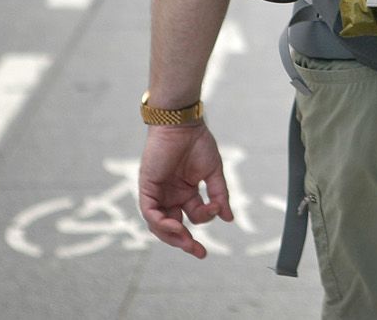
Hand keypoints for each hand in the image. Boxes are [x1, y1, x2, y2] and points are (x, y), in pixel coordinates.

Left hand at [138, 123, 234, 257]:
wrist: (182, 124)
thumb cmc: (197, 143)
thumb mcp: (213, 172)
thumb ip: (219, 194)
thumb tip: (229, 218)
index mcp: (185, 193)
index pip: (194, 216)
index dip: (206, 219)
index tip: (218, 212)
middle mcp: (170, 196)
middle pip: (174, 227)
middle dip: (186, 241)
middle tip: (200, 252)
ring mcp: (157, 193)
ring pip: (159, 225)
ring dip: (172, 236)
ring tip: (187, 240)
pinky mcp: (147, 188)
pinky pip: (150, 213)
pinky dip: (160, 223)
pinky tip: (175, 226)